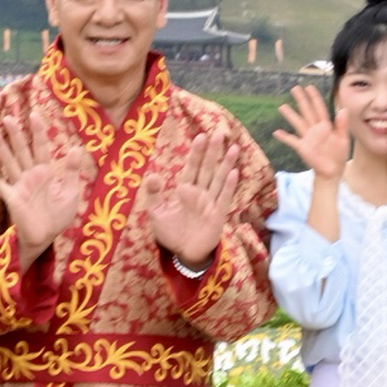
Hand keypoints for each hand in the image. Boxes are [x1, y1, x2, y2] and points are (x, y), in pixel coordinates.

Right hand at [0, 115, 91, 260]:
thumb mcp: (72, 193)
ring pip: (9, 162)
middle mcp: (30, 175)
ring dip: (1, 147)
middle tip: (8, 117)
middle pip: (22, 150)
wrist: (46, 237)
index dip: (38, 132)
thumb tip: (76, 148)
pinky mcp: (11, 198)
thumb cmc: (58, 216)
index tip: (34, 114)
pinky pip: (1, 184)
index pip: (41, 147)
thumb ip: (73, 172)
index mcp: (45, 172)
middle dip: (15, 134)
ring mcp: (19, 185)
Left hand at [143, 135, 242, 268]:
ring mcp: (210, 203)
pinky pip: (224, 198)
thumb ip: (154, 194)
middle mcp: (199, 193)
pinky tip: (234, 173)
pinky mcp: (218, 215)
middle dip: (213, 152)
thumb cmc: (171, 233)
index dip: (196, 153)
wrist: (183, 254)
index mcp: (185, 190)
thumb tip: (153, 175)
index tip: (201, 137)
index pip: (192, 167)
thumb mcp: (156, 213)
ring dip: (226, 164)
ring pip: (219, 179)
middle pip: (208, 168)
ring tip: (233, 148)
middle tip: (219, 133)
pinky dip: (229, 186)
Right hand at [272, 83, 350, 182]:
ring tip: (282, 106)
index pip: (319, 108)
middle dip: (301, 100)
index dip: (314, 98)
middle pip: (307, 111)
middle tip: (294, 88)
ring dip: (290, 115)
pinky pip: (292, 141)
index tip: (309, 87)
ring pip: (298, 123)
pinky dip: (284, 137)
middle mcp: (315, 129)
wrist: (332, 171)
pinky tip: (276, 132)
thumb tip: (343, 109)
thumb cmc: (338, 155)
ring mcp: (307, 138)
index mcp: (325, 126)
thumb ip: (342, 125)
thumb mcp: (343, 139)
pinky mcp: (303, 148)